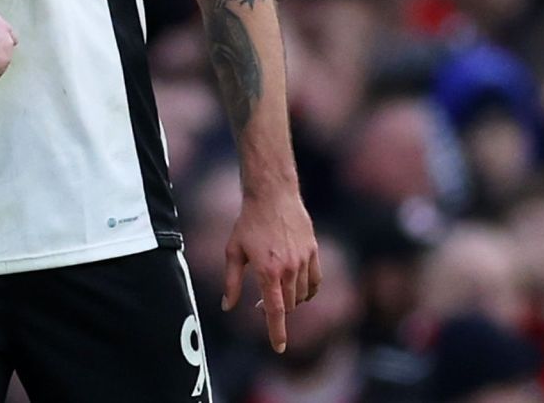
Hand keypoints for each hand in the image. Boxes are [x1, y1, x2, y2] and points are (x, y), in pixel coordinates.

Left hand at [223, 190, 319, 353]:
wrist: (272, 195)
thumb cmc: (248, 222)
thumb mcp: (233, 251)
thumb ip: (232, 282)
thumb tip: (227, 306)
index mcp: (267, 271)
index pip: (276, 311)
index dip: (277, 332)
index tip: (279, 348)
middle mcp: (289, 268)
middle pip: (289, 305)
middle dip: (277, 310)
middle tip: (261, 304)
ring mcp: (304, 260)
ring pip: (303, 295)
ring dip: (291, 300)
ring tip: (276, 290)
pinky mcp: (314, 251)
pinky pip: (316, 281)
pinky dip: (308, 290)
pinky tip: (299, 289)